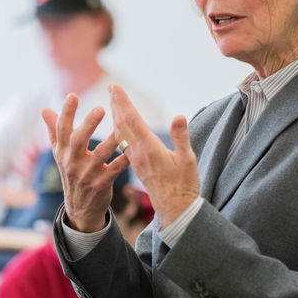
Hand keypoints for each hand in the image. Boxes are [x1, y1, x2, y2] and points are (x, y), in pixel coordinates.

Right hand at [41, 94, 129, 232]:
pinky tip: (132, 150)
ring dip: (112, 141)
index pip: (62, 129)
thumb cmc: (71, 172)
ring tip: (121, 127)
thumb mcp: (60, 154)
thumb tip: (44, 110)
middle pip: (78, 140)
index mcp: (63, 151)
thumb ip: (54, 130)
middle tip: (100, 108)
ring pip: (100, 154)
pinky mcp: (102, 184)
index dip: (66, 112)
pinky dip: (123, 160)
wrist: (79, 208)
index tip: (72, 96)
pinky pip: (115, 170)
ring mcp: (87, 174)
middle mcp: (73, 161)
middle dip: (88, 124)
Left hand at [108, 85, 200, 227]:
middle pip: (122, 124)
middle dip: (116, 105)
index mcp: (148, 147)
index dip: (122, 102)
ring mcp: (136, 159)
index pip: (132, 119)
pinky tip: (119, 128)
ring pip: (121, 134)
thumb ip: (181, 137)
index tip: (114, 87)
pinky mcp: (137, 165)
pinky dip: (120, 131)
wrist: (175, 210)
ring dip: (116, 117)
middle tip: (110, 89)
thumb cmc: (184, 185)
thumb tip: (179, 116)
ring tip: (112, 104)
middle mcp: (138, 152)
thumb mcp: (187, 160)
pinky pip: (124, 144)